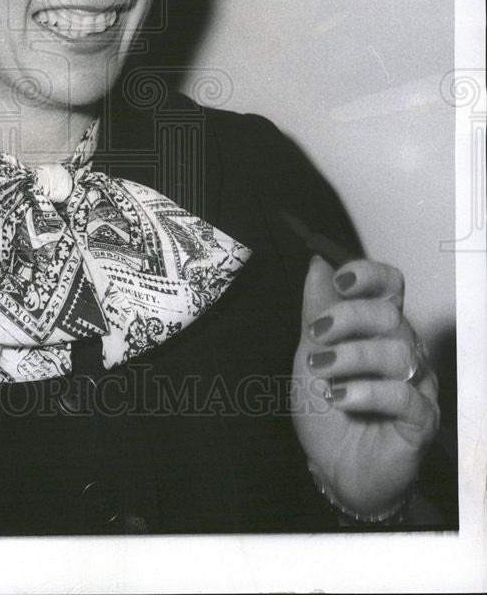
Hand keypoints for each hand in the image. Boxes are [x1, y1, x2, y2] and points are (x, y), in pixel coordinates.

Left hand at [291, 255, 439, 517]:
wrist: (331, 468)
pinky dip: (365, 392)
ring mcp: (416, 385)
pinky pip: (403, 395)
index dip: (369, 275)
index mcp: (378, 329)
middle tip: (316, 334)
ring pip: (397, 353)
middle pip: (390, 314)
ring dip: (351, 358)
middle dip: (348, 318)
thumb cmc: (324, 411)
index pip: (390, 286)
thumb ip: (316, 310)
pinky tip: (340, 398)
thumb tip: (318, 263)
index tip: (340, 279)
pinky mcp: (421, 420)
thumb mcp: (310, 353)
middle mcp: (404, 350)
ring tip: (323, 373)